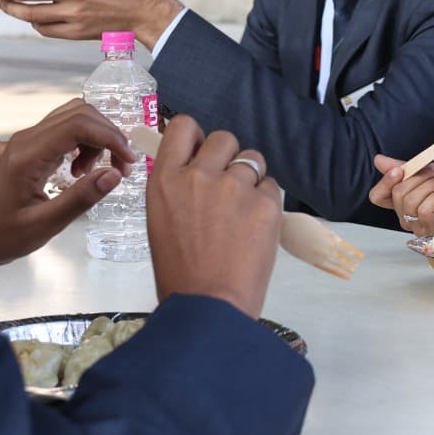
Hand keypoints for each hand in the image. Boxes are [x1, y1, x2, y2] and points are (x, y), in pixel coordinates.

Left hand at [0, 100, 134, 267]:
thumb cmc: (2, 235)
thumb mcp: (45, 224)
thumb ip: (81, 198)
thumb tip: (114, 175)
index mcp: (29, 155)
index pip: (79, 125)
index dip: (110, 137)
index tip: (127, 162)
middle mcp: (28, 139)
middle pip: (79, 113)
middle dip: (108, 135)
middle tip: (121, 167)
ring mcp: (28, 140)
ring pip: (74, 117)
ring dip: (96, 137)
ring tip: (98, 171)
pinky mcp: (31, 147)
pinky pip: (65, 130)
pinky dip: (84, 142)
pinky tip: (82, 171)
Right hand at [146, 115, 280, 319]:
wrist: (208, 307)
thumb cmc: (180, 272)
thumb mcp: (162, 220)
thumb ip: (178, 188)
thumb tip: (197, 168)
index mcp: (165, 180)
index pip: (184, 126)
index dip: (197, 137)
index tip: (202, 154)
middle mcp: (198, 175)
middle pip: (224, 138)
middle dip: (228, 158)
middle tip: (228, 188)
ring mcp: (233, 186)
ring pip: (252, 159)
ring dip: (251, 177)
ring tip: (244, 210)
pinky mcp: (264, 202)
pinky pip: (271, 185)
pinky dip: (267, 201)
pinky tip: (256, 227)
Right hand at [369, 156, 433, 234]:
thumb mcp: (431, 173)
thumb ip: (406, 168)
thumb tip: (379, 160)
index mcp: (404, 201)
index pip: (378, 197)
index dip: (384, 182)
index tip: (399, 169)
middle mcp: (408, 216)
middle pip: (397, 195)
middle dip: (419, 176)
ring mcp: (420, 227)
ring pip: (409, 202)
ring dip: (431, 185)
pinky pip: (424, 211)